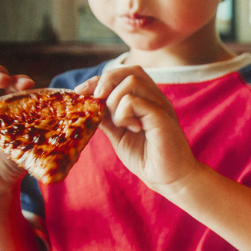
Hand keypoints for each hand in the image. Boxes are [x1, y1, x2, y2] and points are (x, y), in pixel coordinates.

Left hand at [80, 67, 199, 191]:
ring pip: (131, 82)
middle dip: (105, 83)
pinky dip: (123, 114)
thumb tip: (88, 103)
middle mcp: (155, 98)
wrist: (169, 178)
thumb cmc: (147, 157)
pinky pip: (134, 101)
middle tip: (97, 103)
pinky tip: (131, 129)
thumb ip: (107, 117)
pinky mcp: (161, 117)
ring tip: (120, 124)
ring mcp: (160, 106)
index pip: (124, 74)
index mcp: (147, 99)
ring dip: (114, 102)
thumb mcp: (118, 134)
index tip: (81, 93)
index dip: (99, 79)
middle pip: (129, 71)